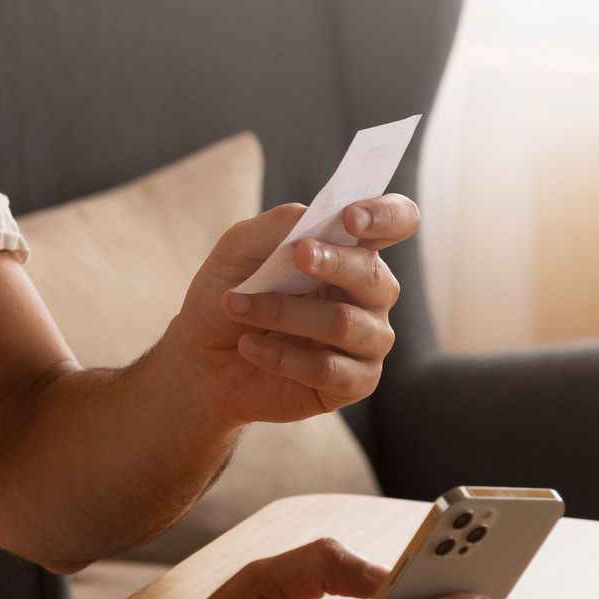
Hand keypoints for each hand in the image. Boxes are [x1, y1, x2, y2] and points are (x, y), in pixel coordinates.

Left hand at [165, 195, 417, 426]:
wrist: (200, 354)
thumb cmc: (229, 291)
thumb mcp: (240, 247)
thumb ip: (280, 225)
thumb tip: (319, 215)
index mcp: (350, 251)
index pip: (398, 222)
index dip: (385, 215)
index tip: (351, 217)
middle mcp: (369, 295)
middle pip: (374, 276)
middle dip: (333, 263)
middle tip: (297, 254)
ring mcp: (367, 341)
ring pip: (344, 323)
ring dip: (283, 313)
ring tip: (236, 306)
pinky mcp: (353, 383)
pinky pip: (328, 369)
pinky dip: (281, 356)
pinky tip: (247, 346)